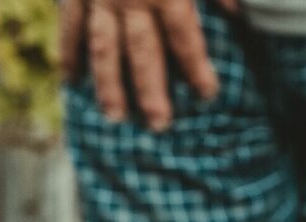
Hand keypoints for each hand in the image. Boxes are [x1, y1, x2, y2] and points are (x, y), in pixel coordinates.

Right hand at [59, 0, 236, 130]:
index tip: (208, 95)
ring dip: (108, 85)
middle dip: (152, 92)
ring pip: (103, 48)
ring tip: (115, 117)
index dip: (197, 68)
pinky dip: (68, 53)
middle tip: (160, 126)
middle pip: (143, 53)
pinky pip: (69, 26)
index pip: (185, 38)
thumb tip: (237, 12)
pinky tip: (70, 81)